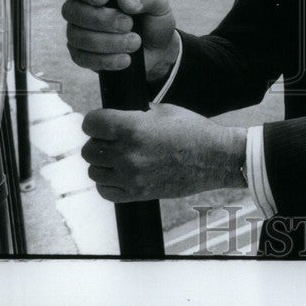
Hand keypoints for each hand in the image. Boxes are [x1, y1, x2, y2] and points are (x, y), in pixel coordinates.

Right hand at [60, 0, 178, 83]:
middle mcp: (81, 7)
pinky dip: (106, 59)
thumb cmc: (154, 20)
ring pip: (77, 36)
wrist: (159, 51)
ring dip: (108, 41)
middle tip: (129, 24)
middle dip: (102, 19)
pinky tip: (125, 59)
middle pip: (71, 10)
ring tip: (135, 42)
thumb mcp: (159, 3)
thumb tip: (125, 0)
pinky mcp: (81, 55)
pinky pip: (81, 58)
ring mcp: (78, 31)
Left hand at [81, 104, 246, 201]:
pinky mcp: (138, 194)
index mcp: (133, 129)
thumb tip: (118, 116)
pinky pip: (106, 191)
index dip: (95, 120)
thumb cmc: (194, 131)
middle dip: (98, 141)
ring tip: (118, 156)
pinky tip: (120, 173)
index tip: (100, 122)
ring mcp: (131, 177)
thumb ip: (137, 114)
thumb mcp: (164, 111)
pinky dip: (108, 182)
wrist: (216, 158)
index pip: (91, 124)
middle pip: (89, 150)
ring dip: (102, 162)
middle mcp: (128, 154)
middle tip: (111, 139)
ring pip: (94, 171)